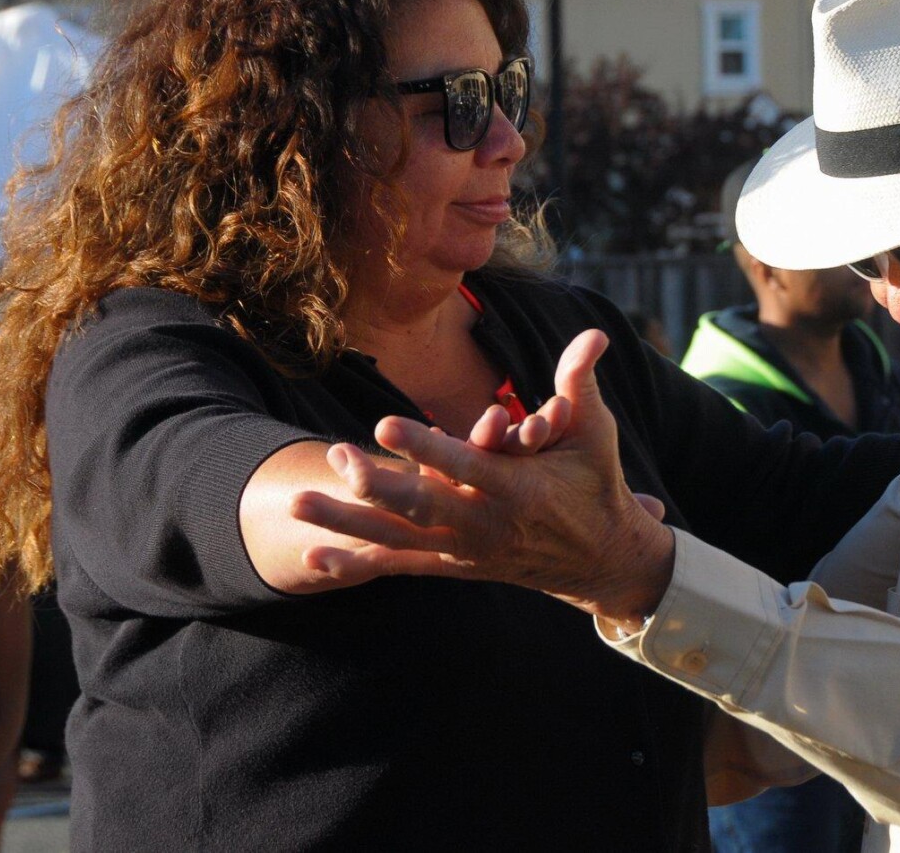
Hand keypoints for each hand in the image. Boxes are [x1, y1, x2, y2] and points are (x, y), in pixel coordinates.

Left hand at [292, 330, 674, 625]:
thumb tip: (595, 334)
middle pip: (423, 507)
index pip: (467, 466)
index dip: (426, 448)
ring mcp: (466, 550)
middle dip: (376, 484)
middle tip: (335, 457)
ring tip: (297, 503)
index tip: (384, 425)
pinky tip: (311, 555)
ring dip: (346, 523)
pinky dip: (356, 562)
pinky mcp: (454, 565)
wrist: (602, 560)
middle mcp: (487, 524)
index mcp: (520, 489)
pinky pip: (398, 564)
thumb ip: (581, 383)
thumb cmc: (597, 484)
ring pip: (398, 538)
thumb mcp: (596, 432)